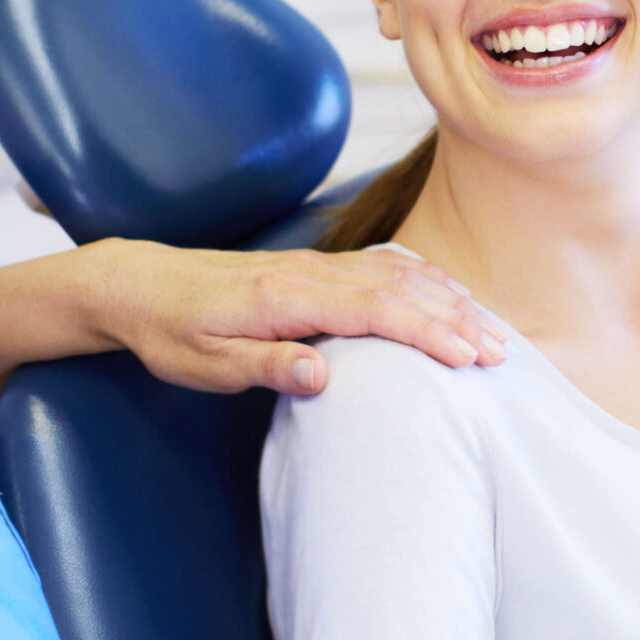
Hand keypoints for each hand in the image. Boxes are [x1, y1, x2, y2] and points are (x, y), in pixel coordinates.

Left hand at [82, 237, 505, 393]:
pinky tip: (448, 292)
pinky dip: (424, 278)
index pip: (376, 311)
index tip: (466, 357)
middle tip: (499, 354)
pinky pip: (383, 265)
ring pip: (399, 274)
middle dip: (455, 320)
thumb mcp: (205, 364)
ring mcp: (316, 264)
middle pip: (401, 289)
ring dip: (449, 300)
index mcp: (286, 298)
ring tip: (491, 330)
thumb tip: (321, 375)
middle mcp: (310, 272)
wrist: (140, 284)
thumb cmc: (170, 332)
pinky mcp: (315, 266)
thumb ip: (266, 366)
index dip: (427, 333)